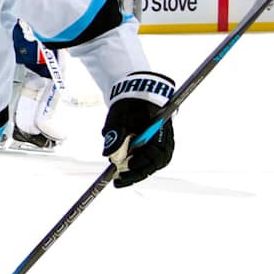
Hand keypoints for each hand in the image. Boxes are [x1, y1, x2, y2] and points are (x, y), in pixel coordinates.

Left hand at [101, 71, 175, 186]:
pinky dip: (137, 167)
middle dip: (138, 173)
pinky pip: (149, 160)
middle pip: (157, 162)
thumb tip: (108, 154)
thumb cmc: (129, 102)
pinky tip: (123, 173)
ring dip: (137, 172)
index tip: (124, 169)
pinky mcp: (155, 145)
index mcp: (160, 128)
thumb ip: (114, 131)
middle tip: (119, 181)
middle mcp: (165, 137)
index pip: (156, 152)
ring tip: (120, 180)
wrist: (137, 92)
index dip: (140, 163)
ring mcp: (162, 142)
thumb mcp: (118, 113)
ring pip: (154, 163)